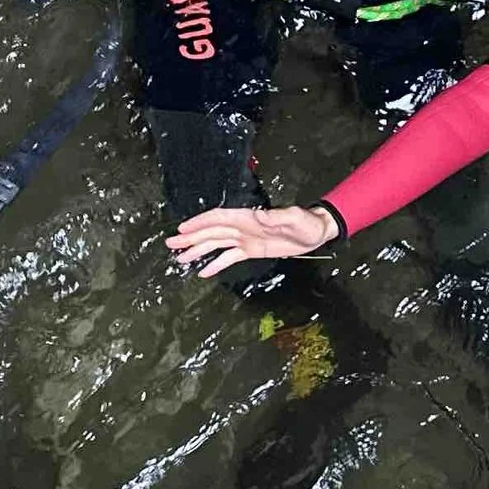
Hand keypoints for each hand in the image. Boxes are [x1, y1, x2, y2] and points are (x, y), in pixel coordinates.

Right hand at [167, 202, 338, 276]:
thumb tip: (260, 216)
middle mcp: (243, 227)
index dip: (200, 223)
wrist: (316, 232)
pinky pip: (229, 257)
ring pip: (216, 244)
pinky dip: (216, 264)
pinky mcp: (251, 250)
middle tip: (171, 245)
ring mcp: (245, 239)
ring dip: (198, 250)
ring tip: (180, 258)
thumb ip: (278, 217)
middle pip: (212, 231)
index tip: (182, 229)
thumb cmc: (307, 223)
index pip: (219, 218)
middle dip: (191, 237)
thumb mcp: (295, 218)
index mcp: (249, 218)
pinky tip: (203, 272)